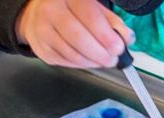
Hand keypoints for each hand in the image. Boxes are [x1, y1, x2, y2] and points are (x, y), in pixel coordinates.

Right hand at [15, 0, 134, 67]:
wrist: (37, 14)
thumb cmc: (69, 9)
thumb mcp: (92, 6)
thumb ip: (111, 21)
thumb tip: (126, 38)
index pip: (90, 17)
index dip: (106, 36)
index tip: (118, 48)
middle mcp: (52, 11)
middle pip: (79, 39)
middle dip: (100, 54)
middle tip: (112, 59)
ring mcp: (43, 31)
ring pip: (72, 54)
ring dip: (92, 62)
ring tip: (103, 60)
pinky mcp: (41, 49)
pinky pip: (65, 62)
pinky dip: (81, 65)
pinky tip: (88, 60)